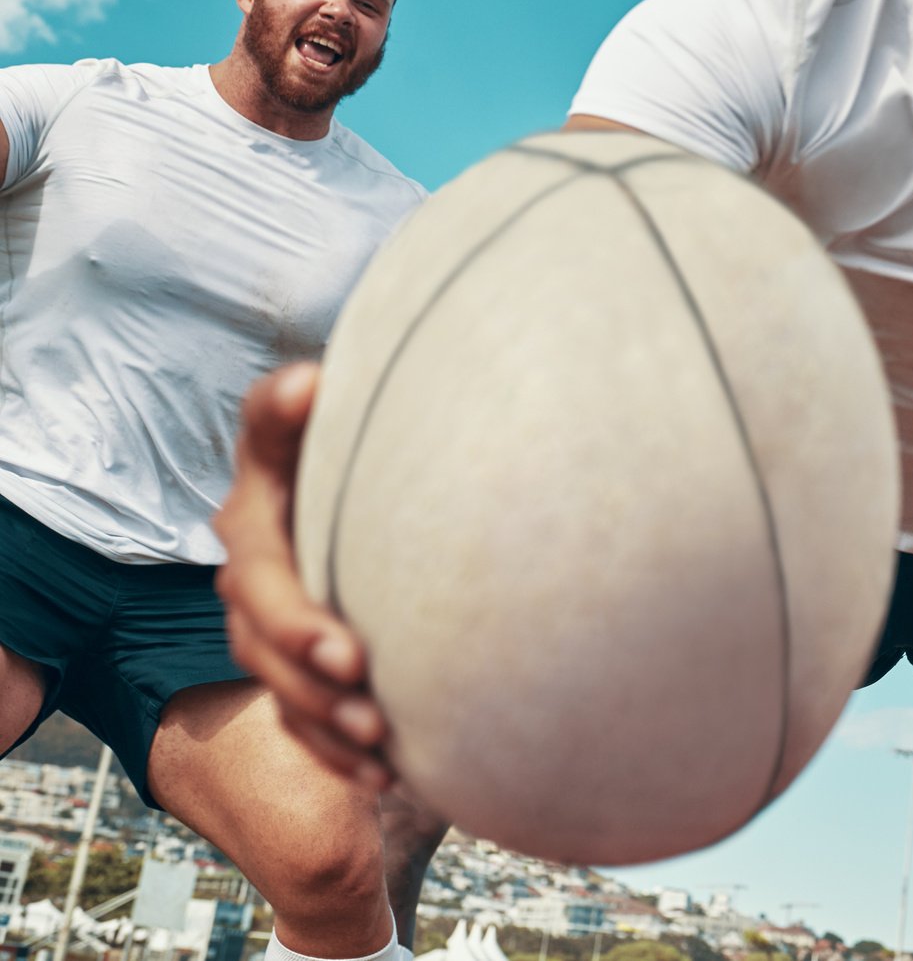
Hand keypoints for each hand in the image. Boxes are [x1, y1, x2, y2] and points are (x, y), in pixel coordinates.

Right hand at [212, 364, 394, 787]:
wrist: (415, 526)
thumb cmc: (408, 461)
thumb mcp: (394, 425)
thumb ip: (352, 405)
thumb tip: (311, 381)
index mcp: (279, 463)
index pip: (268, 427)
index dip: (282, 418)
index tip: (311, 413)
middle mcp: (258, 536)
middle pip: (255, 588)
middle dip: (296, 629)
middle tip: (350, 660)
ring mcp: (266, 606)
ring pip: (268, 663)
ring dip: (318, 705)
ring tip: (377, 733)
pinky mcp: (293, 663)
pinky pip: (298, 715)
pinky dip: (336, 749)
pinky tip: (384, 772)